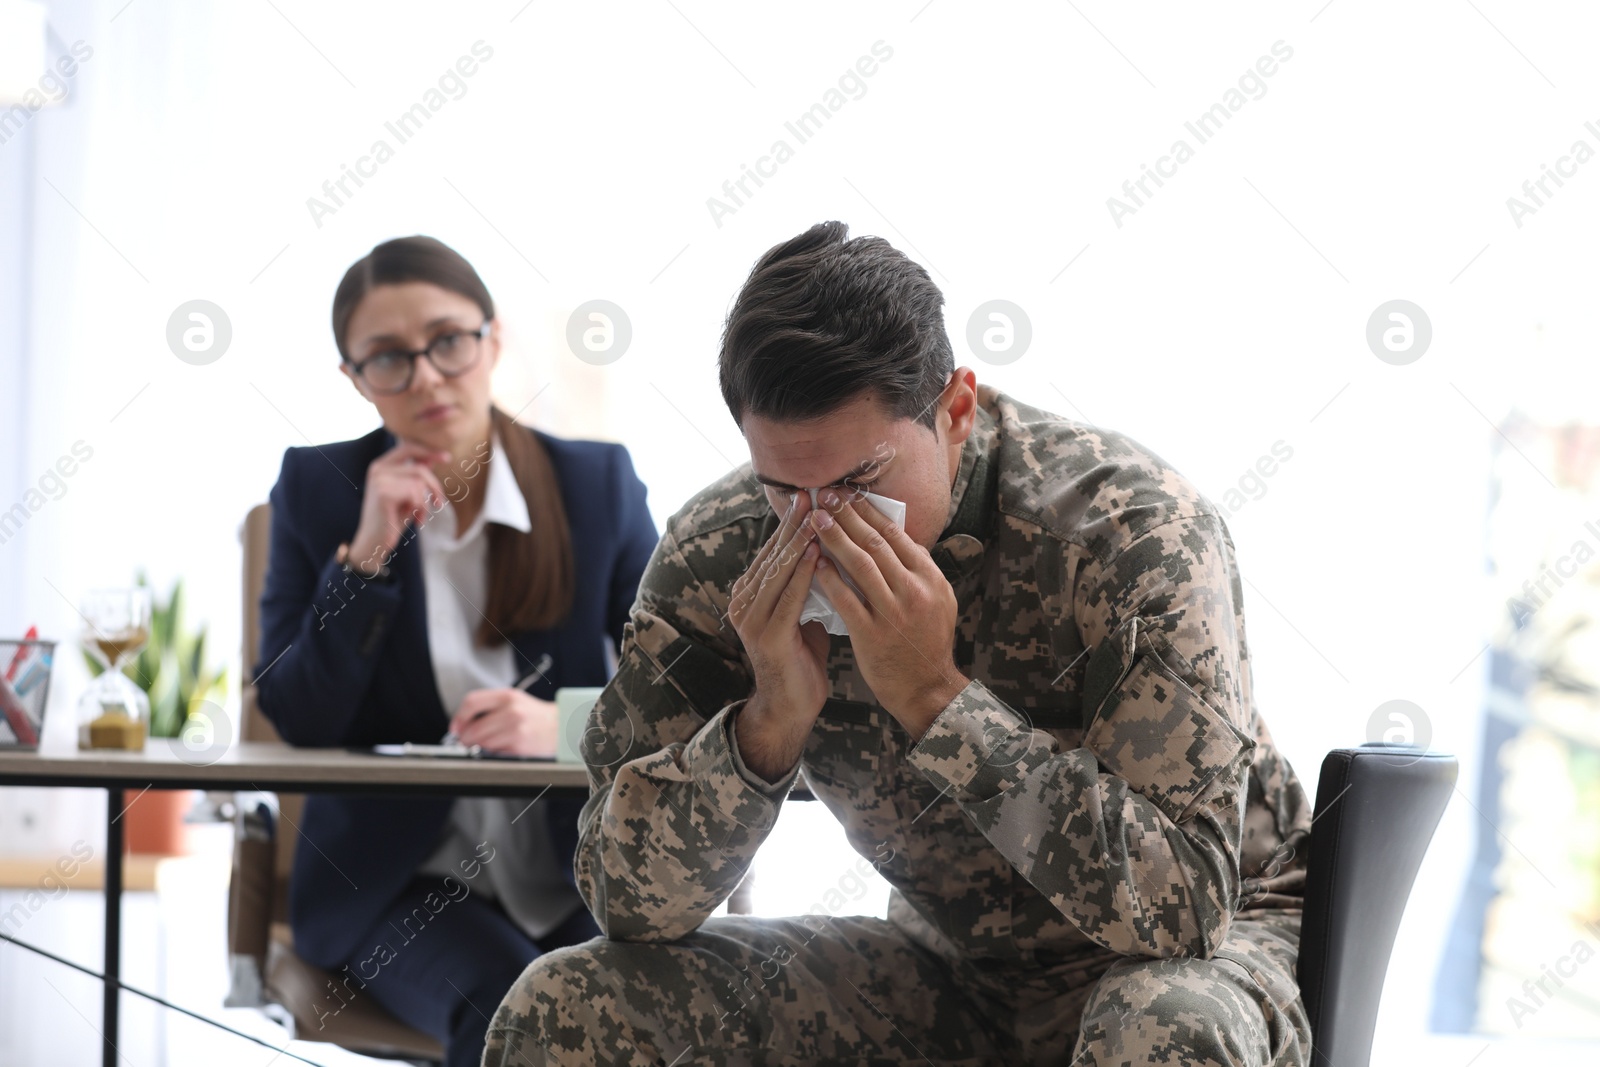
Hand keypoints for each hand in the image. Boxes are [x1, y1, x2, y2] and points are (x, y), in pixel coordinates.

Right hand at [348, 441, 451, 570]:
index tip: (447, 458)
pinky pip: (415, 494)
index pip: (408, 448)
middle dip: (435, 487)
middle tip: (439, 504)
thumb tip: (431, 458)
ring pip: (419, 483)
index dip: (429, 451)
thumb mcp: (407, 493)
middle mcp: (378, 469)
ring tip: (420, 516)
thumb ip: (415, 475)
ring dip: (425, 503)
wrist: (375, 542)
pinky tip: (416, 520)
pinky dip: (421, 508)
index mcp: (381, 465)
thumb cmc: (393, 518)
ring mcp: (379, 480)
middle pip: (420, 469)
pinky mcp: (383, 493)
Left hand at [448, 688, 558, 756]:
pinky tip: (501, 748)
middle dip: (465, 738)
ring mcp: (515, 729)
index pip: (471, 702)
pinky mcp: (519, 745)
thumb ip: (488, 708)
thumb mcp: (513, 701)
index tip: (455, 727)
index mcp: (507, 696)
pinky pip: (494, 753)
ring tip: (486, 745)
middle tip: (466, 742)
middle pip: (473, 727)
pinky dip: (492, 753)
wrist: (561, 726)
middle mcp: (511, 710)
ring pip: (481, 743)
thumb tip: (462, 725)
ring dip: (478, 748)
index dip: (459, 717)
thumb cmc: (534, 716)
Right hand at [726, 491, 830, 780]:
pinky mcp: (766, 636)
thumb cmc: (802, 658)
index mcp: (752, 593)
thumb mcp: (803, 612)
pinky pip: (787, 597)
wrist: (790, 707)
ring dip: (797, 540)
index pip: (774, 549)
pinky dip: (802, 573)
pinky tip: (815, 553)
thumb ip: (808, 584)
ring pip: (778, 570)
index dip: (793, 522)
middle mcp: (745, 601)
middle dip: (794, 522)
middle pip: (773, 553)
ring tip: (816, 514)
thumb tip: (830, 550)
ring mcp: (752, 619)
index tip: (813, 495)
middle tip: (813, 492)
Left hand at [808, 488, 967, 739]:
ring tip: (816, 519)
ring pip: (860, 565)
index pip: (896, 535)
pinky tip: (814, 562)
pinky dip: (829, 578)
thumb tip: (896, 537)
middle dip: (847, 515)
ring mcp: (893, 612)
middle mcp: (914, 591)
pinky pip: (846, 599)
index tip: (848, 494)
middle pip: (876, 543)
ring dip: (836, 538)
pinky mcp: (872, 634)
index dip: (868, 511)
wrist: (927, 688)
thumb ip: (918, 570)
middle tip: (826, 495)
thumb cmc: (928, 642)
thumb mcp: (938, 600)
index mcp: (930, 578)